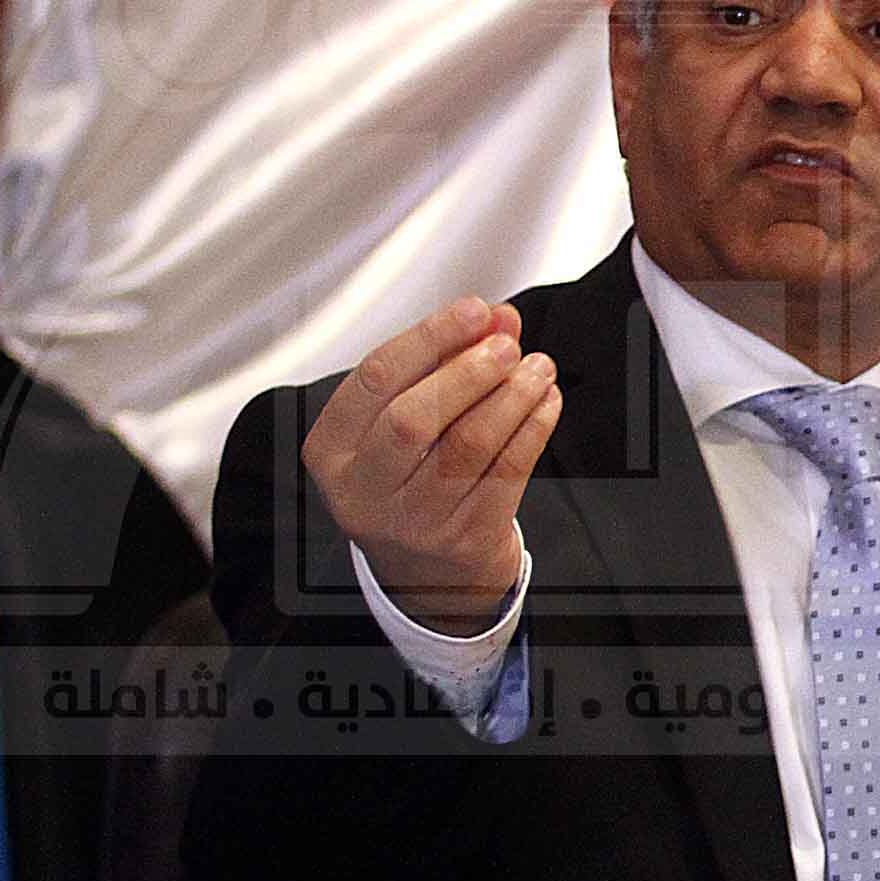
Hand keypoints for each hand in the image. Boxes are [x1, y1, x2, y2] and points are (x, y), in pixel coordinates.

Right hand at [303, 297, 557, 632]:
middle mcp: (363, 490)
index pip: (375, 377)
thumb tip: (496, 316)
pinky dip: (533, 428)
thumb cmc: (412, 476)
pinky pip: (507, 472)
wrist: (430, 571)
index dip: (430, 336)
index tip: (475, 309)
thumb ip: (443, 362)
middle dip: (469, 370)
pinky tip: (546, 401)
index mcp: (333, 449)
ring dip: (512, 395)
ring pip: (467, 444)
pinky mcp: (464, 540)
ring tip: (538, 367)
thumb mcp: (405, 419)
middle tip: (508, 344)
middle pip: (415, 416)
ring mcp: (413, 521)